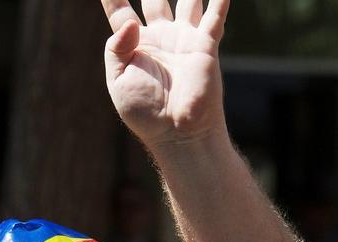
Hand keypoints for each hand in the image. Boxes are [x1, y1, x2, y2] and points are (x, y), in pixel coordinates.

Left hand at [100, 0, 228, 147]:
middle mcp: (162, 37)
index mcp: (136, 46)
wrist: (177, 133)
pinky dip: (220, 1)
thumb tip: (131, 22)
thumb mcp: (119, 81)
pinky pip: (214, 18)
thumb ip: (117, 48)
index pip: (120, 10)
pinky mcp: (205, 47)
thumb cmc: (145, 112)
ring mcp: (185, 40)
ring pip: (189, 0)